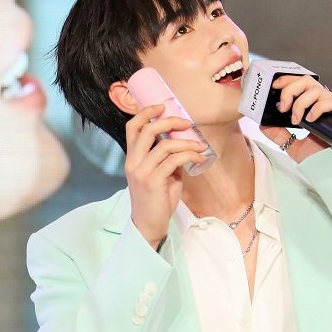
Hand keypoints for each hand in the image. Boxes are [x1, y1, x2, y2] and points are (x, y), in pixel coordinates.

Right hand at [124, 105, 208, 248]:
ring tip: (199, 147)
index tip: (161, 106)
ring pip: (164, 145)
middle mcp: (133, 162)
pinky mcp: (153, 181)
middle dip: (169, 122)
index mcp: (132, 158)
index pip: (132, 128)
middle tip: (186, 124)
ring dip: (186, 143)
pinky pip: (174, 160)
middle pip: (147, 130)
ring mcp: (141, 172)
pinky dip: (189, 156)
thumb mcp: (161, 175)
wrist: (149, 224)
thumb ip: (167, 159)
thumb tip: (184, 145)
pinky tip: (198, 158)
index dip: (145, 112)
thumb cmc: (156, 199)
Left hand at [259, 74, 331, 162]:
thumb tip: (263, 124)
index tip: (274, 86)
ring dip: (301, 103)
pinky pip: (331, 100)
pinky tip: (311, 120)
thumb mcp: (292, 145)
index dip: (287, 80)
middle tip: (282, 107)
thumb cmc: (318, 156)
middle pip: (307, 81)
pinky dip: (317, 108)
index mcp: (312, 105)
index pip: (300, 83)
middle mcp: (324, 102)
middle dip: (290, 89)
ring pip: (317, 89)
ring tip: (296, 120)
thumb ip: (278, 134)